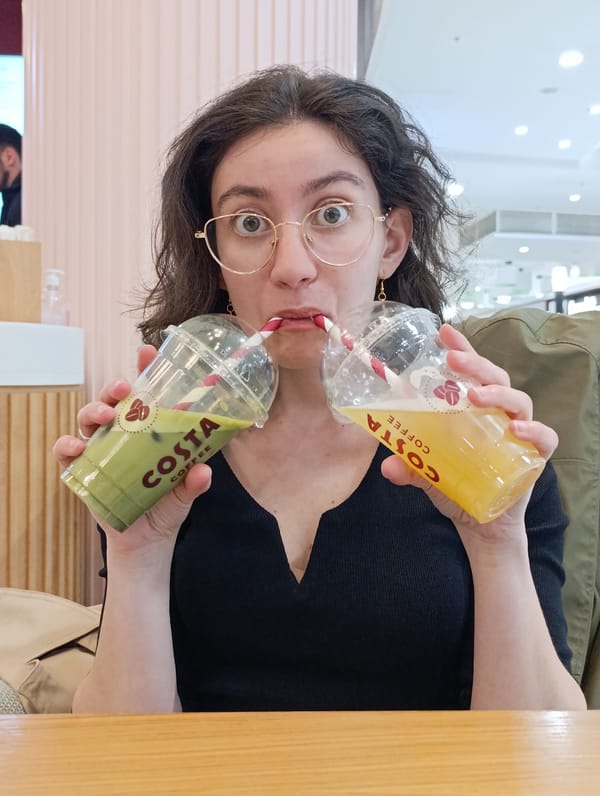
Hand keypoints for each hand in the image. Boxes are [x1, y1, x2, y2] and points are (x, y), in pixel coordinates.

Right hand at [53, 344, 211, 551]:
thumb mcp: (185, 492)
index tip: (146, 352)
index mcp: (149, 429)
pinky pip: (67, 452)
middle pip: (113, 400)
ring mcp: (101, 449)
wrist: (146, 540)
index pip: (146, 393)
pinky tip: (78, 448)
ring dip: (94, 411)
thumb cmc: (166, 505)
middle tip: (124, 388)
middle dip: (115, 388)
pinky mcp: (83, 470)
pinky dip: (68, 447)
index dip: (144, 370)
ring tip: (105, 417)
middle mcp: (123, 433)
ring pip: (89, 418)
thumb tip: (203, 471)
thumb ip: (194, 482)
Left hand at [380, 324, 557, 546]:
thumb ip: (409, 467)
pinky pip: (543, 437)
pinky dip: (533, 430)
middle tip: (452, 360)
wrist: (481, 523)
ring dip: (497, 394)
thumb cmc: (456, 485)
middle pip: (494, 378)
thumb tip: (388, 466)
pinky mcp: (534, 456)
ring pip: (518, 400)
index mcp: (473, 408)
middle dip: (474, 364)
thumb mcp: (426, 474)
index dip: (461, 349)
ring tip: (475, 395)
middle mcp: (498, 413)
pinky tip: (515, 430)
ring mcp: (519, 432)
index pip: (470, 371)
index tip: (444, 332)